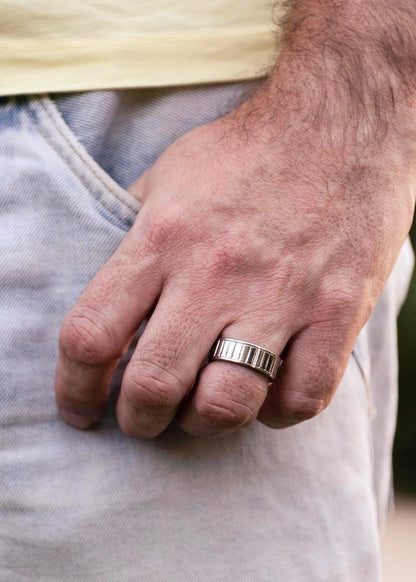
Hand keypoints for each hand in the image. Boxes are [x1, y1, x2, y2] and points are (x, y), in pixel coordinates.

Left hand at [54, 83, 414, 438]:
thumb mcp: (169, 175)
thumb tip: (110, 289)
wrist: (342, 124)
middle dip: (137, 420)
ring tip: (203, 407)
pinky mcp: (338, 311)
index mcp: (163, 238)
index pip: (92, 336)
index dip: (75, 389)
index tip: (80, 409)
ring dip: (203, 422)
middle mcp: (216, 273)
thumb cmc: (248, 153)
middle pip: (154, 385)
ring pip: (226, 404)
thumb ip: (132, 233)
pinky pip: (301, 398)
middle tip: (142, 418)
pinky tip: (267, 393)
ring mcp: (282, 295)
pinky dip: (275, 413)